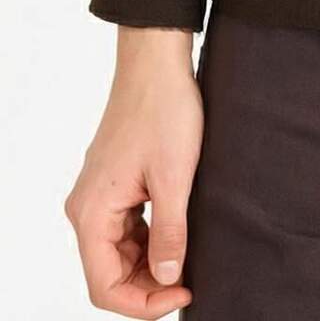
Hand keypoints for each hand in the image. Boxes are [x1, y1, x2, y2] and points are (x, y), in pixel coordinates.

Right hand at [63, 27, 202, 315]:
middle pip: (110, 272)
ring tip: (189, 259)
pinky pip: (126, 229)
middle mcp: (86, 209)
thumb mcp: (175, 177)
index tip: (183, 293)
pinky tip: (177, 234)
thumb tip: (169, 278)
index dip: (143, 302)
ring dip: (151, 264)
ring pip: (119, 252)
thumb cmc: (164, 110)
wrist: (156, 63)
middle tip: (190, 280)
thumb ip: (170, 233)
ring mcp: (99, 196)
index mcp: (91, 213)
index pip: (105, 286)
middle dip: (149, 286)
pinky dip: (149, 240)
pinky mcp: (114, 185)